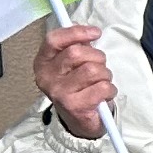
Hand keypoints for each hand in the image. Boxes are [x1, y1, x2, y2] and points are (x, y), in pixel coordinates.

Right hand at [33, 20, 114, 139]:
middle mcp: (46, 77)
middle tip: (99, 67)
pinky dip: (110, 90)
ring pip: (93, 70)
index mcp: (43, 62)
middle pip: (76, 53)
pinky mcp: (74, 105)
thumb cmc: (78, 87)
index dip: (76, 32)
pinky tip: (102, 95)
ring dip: (105, 75)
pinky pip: (103, 87)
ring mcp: (59, 92)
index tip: (95, 32)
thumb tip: (89, 32)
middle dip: (97, 57)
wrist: (79, 120)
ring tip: (100, 82)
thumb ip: (78, 47)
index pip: (54, 39)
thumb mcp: (73, 65)